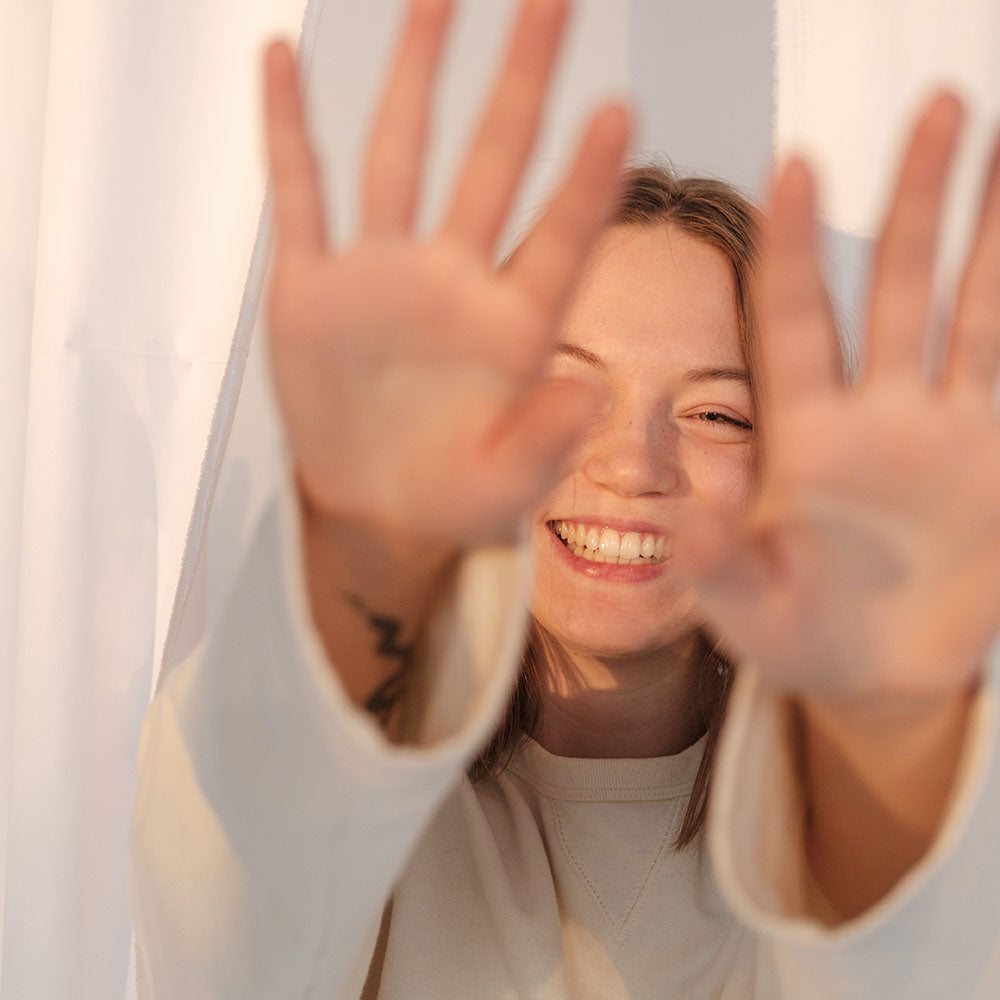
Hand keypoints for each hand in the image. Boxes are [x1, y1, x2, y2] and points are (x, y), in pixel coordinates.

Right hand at [263, 0, 629, 550]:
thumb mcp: (503, 488)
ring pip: (400, 157)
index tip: (618, 111)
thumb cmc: (449, 497)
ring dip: (415, 77)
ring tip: (436, 0)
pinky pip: (300, 196)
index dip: (587, 181)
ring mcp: (383, 276)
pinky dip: (288, 132)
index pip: (560, 239)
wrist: (375, 506)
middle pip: (493, 163)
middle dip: (521, 81)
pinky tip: (282, 64)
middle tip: (553, 1)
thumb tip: (587, 392)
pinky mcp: (313, 288)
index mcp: (513, 329)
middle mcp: (454, 283)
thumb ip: (543, 443)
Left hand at [677, 95, 999, 701]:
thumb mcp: (748, 610)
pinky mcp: (997, 457)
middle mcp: (874, 413)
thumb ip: (719, 565)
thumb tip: (683, 520)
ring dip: (990, 232)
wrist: (876, 676)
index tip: (791, 165)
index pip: (794, 320)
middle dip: (914, 200)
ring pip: (972, 308)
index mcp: (802, 436)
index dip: (793, 247)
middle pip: (894, 285)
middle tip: (935, 107)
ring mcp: (942, 428)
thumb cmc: (796, 639)